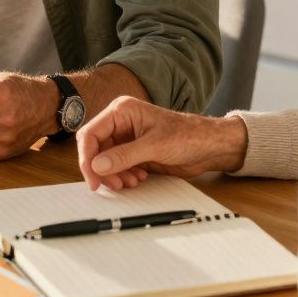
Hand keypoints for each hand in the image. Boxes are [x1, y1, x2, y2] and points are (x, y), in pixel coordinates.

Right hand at [76, 97, 247, 191]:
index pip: (91, 134)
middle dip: (102, 169)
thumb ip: (124, 156)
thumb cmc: (188, 136)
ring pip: (105, 160)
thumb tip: (97, 166)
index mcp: (122, 111)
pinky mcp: (134, 152)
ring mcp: (127, 138)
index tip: (93, 180)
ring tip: (131, 182)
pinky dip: (123, 176)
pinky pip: (117, 166)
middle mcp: (121, 123)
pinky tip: (139, 178)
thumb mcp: (155, 146)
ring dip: (114, 175)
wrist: (210, 147)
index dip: (87, 158)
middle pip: (95, 149)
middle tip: (115, 185)